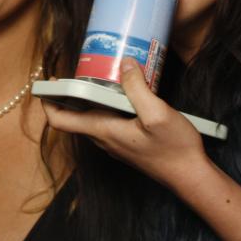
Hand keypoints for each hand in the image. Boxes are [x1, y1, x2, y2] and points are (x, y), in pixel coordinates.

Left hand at [42, 58, 208, 187]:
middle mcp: (103, 137)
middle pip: (74, 115)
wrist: (191, 176)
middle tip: (80, 69)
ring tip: (103, 75)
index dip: (48, 101)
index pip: (60, 120)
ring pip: (92, 117)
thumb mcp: (158, 114)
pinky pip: (107, 121)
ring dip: (91, 97)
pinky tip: (125, 92)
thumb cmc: (174, 149)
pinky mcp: (125, 142)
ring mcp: (114, 141)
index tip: (49, 83)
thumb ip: (138, 88)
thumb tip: (125, 64)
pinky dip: (108, 105)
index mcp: (103, 130)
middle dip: (71, 92)